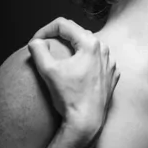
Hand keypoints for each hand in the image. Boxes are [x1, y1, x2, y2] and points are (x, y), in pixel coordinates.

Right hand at [28, 17, 119, 137]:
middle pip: (78, 33)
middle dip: (59, 37)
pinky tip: (76, 71)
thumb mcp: (48, 71)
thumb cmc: (68, 96)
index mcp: (90, 44)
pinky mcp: (112, 75)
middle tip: (44, 47)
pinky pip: (97, 61)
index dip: (45, 30)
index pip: (64, 25)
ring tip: (60, 58)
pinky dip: (85, 61)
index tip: (35, 42)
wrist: (86, 121)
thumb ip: (39, 50)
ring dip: (73, 48)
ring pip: (89, 46)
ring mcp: (111, 63)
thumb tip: (36, 41)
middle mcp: (104, 50)